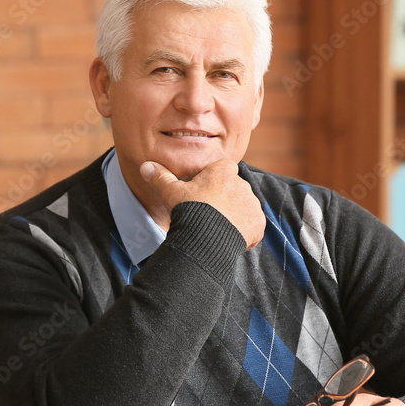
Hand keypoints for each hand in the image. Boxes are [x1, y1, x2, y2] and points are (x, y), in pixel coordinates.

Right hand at [140, 159, 264, 249]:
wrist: (204, 238)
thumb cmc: (188, 210)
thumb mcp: (170, 192)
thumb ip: (161, 177)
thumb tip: (145, 166)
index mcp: (224, 171)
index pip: (222, 170)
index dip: (213, 182)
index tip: (204, 194)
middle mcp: (243, 184)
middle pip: (234, 189)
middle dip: (224, 199)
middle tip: (209, 214)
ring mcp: (252, 204)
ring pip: (244, 207)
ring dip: (235, 215)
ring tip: (217, 228)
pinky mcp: (258, 223)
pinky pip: (253, 225)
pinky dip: (245, 231)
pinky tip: (228, 237)